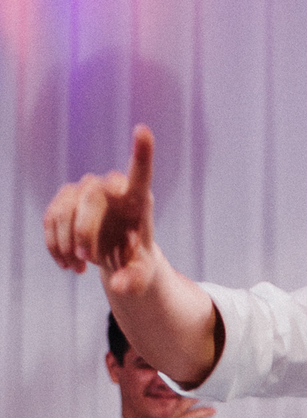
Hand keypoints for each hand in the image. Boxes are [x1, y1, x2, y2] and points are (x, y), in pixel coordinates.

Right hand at [43, 125, 157, 295]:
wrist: (117, 258)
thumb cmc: (136, 261)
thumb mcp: (142, 276)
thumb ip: (134, 280)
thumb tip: (119, 287)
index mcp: (138, 199)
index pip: (140, 172)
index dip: (141, 153)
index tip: (143, 130)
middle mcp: (110, 187)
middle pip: (91, 196)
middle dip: (84, 231)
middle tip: (87, 260)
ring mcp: (85, 191)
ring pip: (66, 208)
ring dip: (67, 244)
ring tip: (79, 268)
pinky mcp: (64, 201)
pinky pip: (51, 219)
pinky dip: (55, 246)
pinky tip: (67, 265)